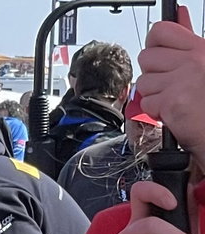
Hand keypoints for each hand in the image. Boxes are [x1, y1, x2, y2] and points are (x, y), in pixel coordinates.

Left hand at [137, 5, 204, 151]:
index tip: (159, 52)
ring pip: (144, 81)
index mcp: (200, 49)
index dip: (154, 43)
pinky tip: (173, 111)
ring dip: (154, 94)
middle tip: (169, 83)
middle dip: (153, 73)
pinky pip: (147, 102)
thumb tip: (179, 14)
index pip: (161, 30)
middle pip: (146, 57)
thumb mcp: (204, 60)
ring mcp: (181, 81)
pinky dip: (156, 111)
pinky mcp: (172, 101)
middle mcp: (192, 61)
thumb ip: (188, 39)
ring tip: (174, 98)